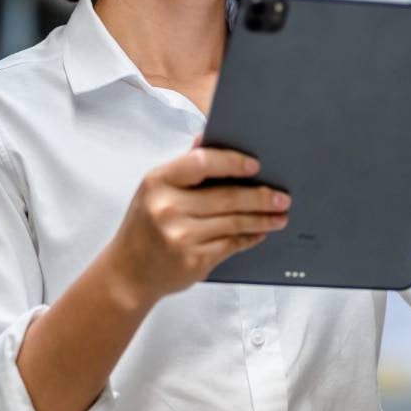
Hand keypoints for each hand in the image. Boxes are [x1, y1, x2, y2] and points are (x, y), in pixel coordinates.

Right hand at [106, 140, 290, 303]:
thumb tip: (207, 137)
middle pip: (226, 197)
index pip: (201, 162)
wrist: (128, 273)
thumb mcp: (155, 190)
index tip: (256, 165)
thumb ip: (184, 167)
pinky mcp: (193, 261)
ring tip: (280, 215)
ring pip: (234, 222)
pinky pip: (231, 244)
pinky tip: (261, 232)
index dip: (232, 162)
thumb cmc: (146, 225)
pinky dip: (250, 237)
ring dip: (262, 219)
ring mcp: (180, 237)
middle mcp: (167, 208)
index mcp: (158, 182)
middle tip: (283, 197)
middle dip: (260, 197)